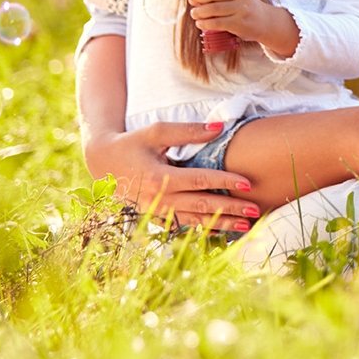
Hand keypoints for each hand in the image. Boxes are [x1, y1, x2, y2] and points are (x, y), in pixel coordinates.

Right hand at [83, 122, 258, 231]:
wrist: (102, 163)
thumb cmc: (132, 143)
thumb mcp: (156, 132)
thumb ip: (188, 131)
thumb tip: (220, 127)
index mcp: (159, 177)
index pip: (200, 180)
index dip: (225, 182)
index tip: (249, 184)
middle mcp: (158, 199)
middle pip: (201, 205)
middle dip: (230, 209)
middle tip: (256, 211)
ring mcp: (156, 212)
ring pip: (194, 221)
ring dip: (222, 224)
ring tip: (247, 226)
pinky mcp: (155, 217)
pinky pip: (184, 225)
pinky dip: (204, 228)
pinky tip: (225, 230)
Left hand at [187, 0, 274, 42]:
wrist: (264, 21)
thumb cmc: (243, 5)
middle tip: (192, 0)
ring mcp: (241, 9)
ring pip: (213, 9)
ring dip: (198, 12)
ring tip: (194, 13)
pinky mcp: (239, 23)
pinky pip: (217, 23)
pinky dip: (204, 23)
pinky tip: (200, 23)